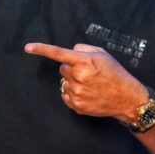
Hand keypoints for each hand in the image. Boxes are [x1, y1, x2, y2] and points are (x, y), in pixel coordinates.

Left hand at [25, 42, 144, 120]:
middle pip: (62, 68)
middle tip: (88, 73)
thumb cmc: (115, 73)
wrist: (127, 98)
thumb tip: (70, 51)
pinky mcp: (76, 105)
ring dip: (73, 81)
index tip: (28, 47)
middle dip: (72, 69)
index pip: (59, 54)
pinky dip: (73, 93)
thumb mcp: (103, 54)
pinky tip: (88, 93)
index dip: (42, 49)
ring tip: (91, 85)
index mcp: (84, 62)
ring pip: (64, 82)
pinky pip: (65, 95)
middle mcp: (78, 77)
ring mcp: (76, 93)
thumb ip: (83, 49)